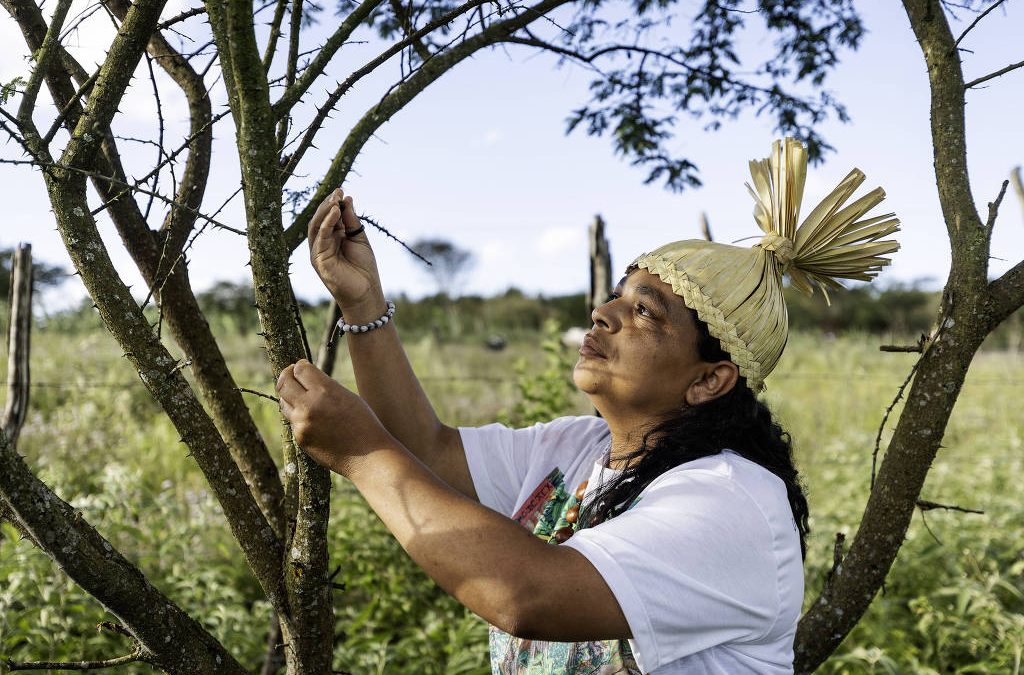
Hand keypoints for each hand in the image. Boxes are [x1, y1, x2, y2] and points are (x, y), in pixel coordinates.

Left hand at [276, 359, 390, 474]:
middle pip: (284, 383)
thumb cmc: (364, 423)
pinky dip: (298, 417)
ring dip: (290, 397)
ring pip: (284, 403)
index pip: (300, 369)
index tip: (301, 367)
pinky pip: (293, 422)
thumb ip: (325, 387)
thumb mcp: (347, 396)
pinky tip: (311, 418)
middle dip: (287, 376)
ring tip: (299, 396)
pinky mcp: (301, 439)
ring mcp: (302, 424)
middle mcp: (310, 405)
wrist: (368, 456)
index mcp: (325, 390)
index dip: (299, 366)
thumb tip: (305, 379)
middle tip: (290, 375)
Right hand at [308, 188, 383, 315]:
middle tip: (337, 191)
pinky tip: (335, 211)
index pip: (328, 218)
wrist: (366, 292)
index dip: (333, 203)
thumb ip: (351, 220)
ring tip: (336, 199)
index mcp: (331, 240)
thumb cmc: (364, 268)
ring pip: (316, 226)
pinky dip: (327, 223)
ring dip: (326, 210)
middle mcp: (321, 245)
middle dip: (328, 204)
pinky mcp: (319, 259)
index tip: (341, 190)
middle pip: (319, 220)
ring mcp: (318, 252)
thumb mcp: (359, 238)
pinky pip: (320, 237)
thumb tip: (347, 199)